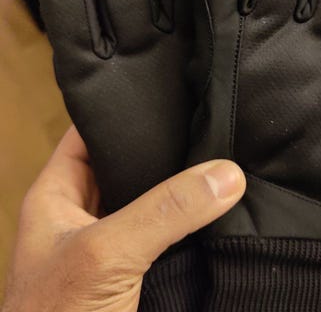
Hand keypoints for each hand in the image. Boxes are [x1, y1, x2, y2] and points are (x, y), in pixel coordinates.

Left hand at [2, 127, 245, 311]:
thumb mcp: (106, 254)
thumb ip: (165, 211)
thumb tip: (227, 174)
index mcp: (59, 194)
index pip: (90, 132)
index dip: (121, 108)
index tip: (165, 86)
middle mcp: (89, 212)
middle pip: (128, 162)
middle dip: (164, 143)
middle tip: (207, 113)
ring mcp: (118, 241)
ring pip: (154, 198)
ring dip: (184, 183)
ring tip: (223, 147)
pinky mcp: (143, 269)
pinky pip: (173, 231)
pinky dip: (195, 218)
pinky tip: (223, 200)